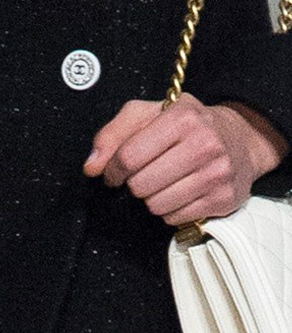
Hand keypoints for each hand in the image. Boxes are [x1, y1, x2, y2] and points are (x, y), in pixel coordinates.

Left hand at [83, 93, 289, 227]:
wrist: (240, 139)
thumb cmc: (188, 125)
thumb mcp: (148, 114)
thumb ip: (113, 134)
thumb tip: (92, 166)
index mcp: (182, 118)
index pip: (129, 157)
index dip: (112, 170)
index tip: (113, 173)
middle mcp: (204, 144)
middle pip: (141, 185)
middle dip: (135, 183)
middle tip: (145, 174)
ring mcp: (217, 174)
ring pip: (156, 205)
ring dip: (152, 198)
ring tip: (164, 182)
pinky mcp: (224, 199)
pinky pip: (175, 218)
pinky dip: (170, 209)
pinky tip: (181, 192)